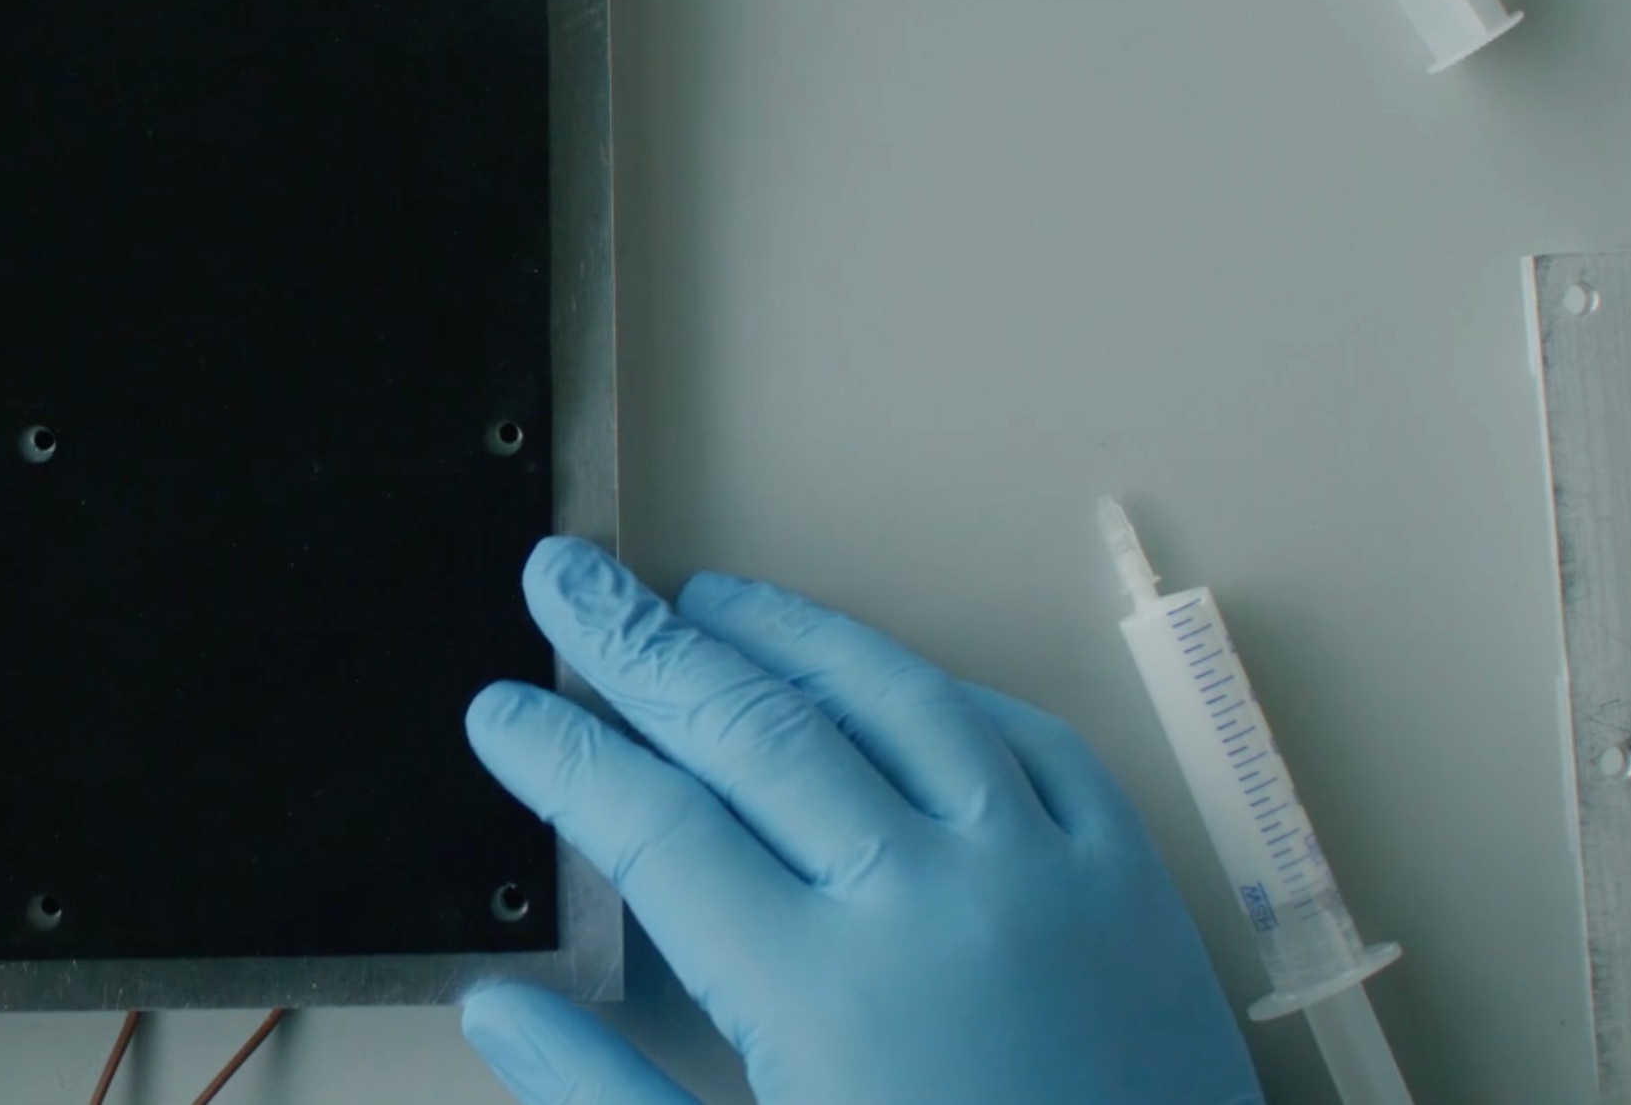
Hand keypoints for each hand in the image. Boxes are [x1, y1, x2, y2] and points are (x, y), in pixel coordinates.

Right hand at [458, 538, 1258, 1104]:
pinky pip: (1032, 743)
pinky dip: (943, 693)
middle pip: (754, 729)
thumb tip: (502, 1008)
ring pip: (897, 700)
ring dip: (788, 634)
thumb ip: (610, 1100)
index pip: (652, 824)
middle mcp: (927, 904)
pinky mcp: (1128, 888)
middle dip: (640, 644)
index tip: (503, 712)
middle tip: (571, 577)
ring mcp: (1040, 879)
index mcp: (818, 994)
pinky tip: (888, 677)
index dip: (563, 756)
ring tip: (707, 599)